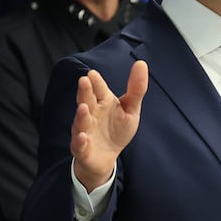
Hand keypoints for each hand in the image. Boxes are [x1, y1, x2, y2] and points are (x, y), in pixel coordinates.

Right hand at [70, 60, 148, 189]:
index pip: (98, 89)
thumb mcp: (131, 109)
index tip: (93, 74)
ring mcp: (85, 131)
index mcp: (102, 102)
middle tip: (84, 81)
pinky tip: (83, 136)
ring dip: (81, 115)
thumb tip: (141, 63)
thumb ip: (136, 89)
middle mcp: (91, 114)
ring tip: (82, 107)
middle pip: (86, 101)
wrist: (107, 157)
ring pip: (81, 122)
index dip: (96, 82)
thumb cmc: (117, 130)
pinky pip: (79, 145)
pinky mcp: (83, 149)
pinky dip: (80, 141)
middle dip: (84, 92)